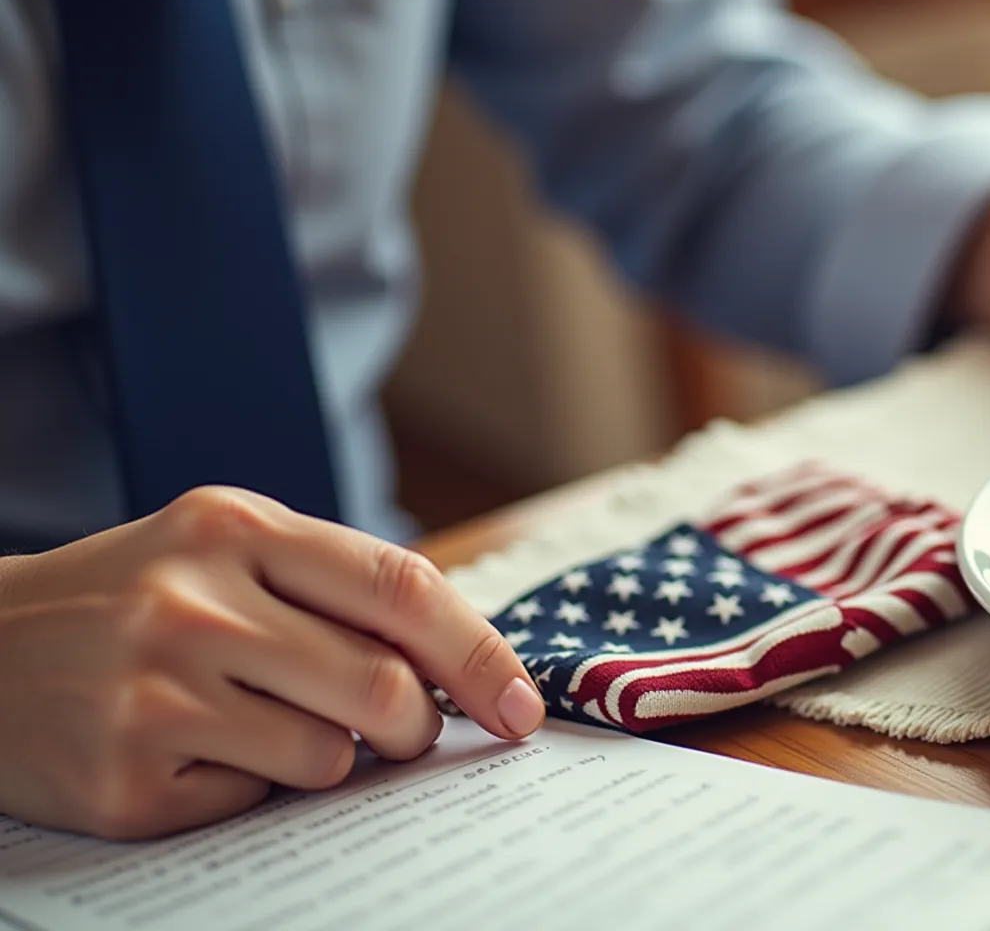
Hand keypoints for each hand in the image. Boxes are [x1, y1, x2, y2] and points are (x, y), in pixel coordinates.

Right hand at [0, 487, 543, 839]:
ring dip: (330, 756)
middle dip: (418, 725)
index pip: (401, 588)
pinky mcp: (126, 782)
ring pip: (330, 755)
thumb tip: (470, 666)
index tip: (523, 705)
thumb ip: (336, 591)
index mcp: (234, 528)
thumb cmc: (131, 601)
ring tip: (261, 723)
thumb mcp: (223, 553)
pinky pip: (255, 802)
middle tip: (406, 731)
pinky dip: (250, 786)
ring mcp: (152, 695)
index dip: (481, 653)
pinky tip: (193, 752)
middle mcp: (192, 603)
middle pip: (382, 686)